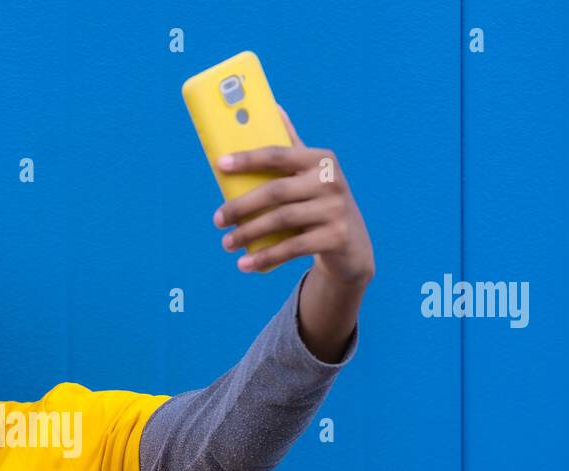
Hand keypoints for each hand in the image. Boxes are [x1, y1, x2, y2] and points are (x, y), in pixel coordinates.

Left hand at [212, 107, 373, 285]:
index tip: (219, 164)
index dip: (248, 158)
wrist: (351, 244)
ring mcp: (336, 210)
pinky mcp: (336, 237)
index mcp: (320, 159)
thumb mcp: (310, 173)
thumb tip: (272, 106)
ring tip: (227, 243)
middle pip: (275, 192)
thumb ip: (291, 145)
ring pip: (281, 221)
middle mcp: (331, 180)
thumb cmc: (319, 201)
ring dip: (249, 234)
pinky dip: (266, 257)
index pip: (278, 155)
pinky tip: (245, 265)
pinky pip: (292, 248)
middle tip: (217, 220)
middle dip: (241, 206)